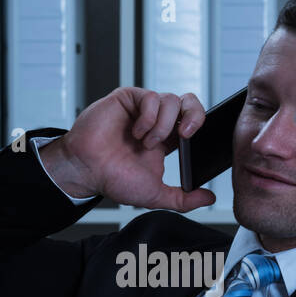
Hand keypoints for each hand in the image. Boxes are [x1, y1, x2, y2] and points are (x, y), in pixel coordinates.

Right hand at [39, 87, 215, 211]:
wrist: (86, 171)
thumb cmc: (113, 179)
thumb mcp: (155, 194)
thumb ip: (184, 199)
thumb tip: (209, 198)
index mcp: (167, 140)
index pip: (194, 122)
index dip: (199, 127)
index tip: (192, 143)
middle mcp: (157, 121)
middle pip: (189, 102)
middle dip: (194, 115)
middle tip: (185, 134)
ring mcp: (143, 108)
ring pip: (171, 101)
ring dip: (162, 126)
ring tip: (145, 143)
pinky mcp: (129, 98)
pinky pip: (152, 97)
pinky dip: (148, 117)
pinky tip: (136, 132)